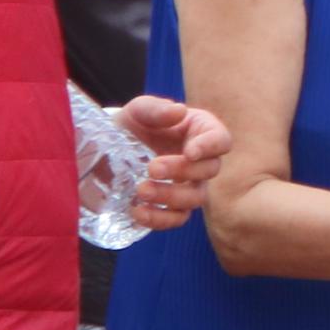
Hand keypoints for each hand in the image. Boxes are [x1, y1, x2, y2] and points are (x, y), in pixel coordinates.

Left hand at [115, 95, 229, 230]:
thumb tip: (178, 112)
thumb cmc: (132, 124)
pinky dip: (160, 220)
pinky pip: (176, 219)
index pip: (220, 141)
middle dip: (183, 171)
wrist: (109, 148)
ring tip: (141, 191)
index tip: (190, 152)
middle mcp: (200, 162)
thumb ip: (156, 109)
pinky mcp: (170, 206)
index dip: (210, 147)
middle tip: (152, 168)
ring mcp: (187, 186)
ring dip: (171, 197)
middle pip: (210, 171)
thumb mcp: (139, 110)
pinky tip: (138, 212)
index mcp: (200, 132)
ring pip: (196, 198)